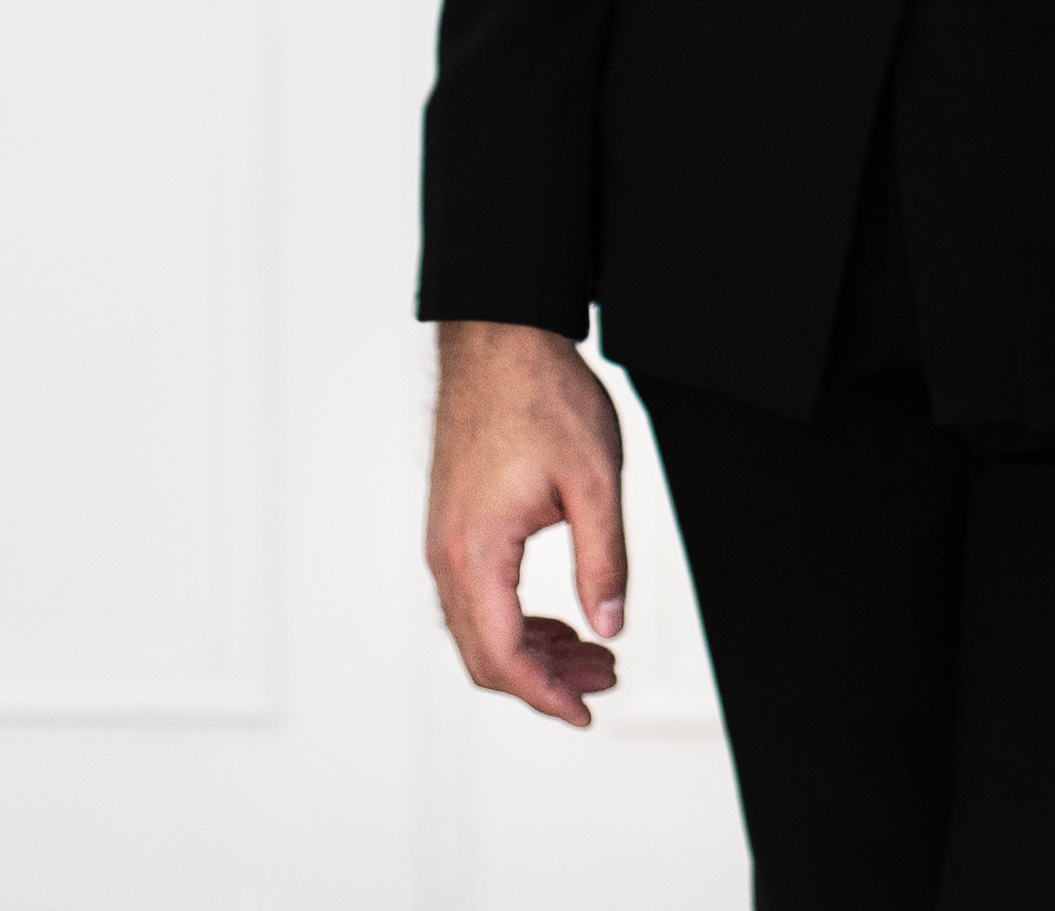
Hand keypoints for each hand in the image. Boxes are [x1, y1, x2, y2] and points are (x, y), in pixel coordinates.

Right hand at [425, 319, 628, 725]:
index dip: (545, 695)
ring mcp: (444, 542)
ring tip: (595, 655)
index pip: (502, 655)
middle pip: (484, 654)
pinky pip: (477, 598)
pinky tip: (560, 621)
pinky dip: (517, 621)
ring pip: (479, 629)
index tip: (586, 713)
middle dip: (545, 680)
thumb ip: (604, 561)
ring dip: (534, 652)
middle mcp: (446, 556)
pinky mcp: (454, 528)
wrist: (499, 342)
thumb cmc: (544, 399)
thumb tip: (610, 629)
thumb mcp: (593, 481)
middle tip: (605, 681)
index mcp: (475, 553)